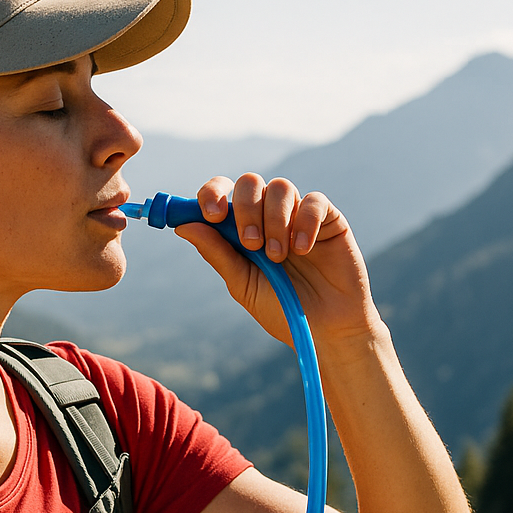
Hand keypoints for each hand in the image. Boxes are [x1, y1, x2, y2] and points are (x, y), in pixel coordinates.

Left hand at [175, 174, 381, 347]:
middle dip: (245, 208)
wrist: (325, 330)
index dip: (211, 194)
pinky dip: (304, 221)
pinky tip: (303, 249)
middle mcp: (268, 215)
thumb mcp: (243, 284)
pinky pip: (314, 201)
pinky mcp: (329, 219)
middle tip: (250, 244)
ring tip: (278, 257)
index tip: (210, 214)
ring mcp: (298, 214)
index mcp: (242, 228)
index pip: (222, 193)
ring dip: (274, 220)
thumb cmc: (282, 309)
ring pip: (280, 187)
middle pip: (249, 182)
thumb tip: (183, 226)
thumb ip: (217, 254)